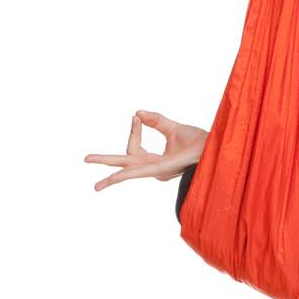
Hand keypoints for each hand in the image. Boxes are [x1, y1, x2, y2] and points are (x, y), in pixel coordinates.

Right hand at [85, 110, 207, 191]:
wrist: (213, 146)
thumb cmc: (197, 141)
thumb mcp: (172, 127)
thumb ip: (155, 121)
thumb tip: (137, 112)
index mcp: (154, 160)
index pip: (134, 147)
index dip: (133, 130)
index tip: (136, 116)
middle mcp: (153, 168)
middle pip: (124, 165)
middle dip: (105, 162)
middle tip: (85, 159)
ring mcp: (156, 171)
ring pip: (128, 173)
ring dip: (111, 178)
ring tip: (96, 186)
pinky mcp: (162, 171)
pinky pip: (138, 173)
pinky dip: (124, 175)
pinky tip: (111, 179)